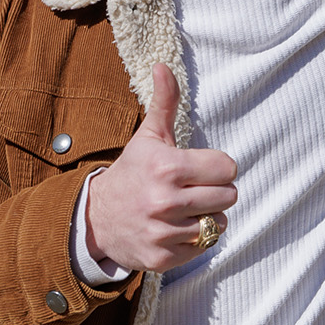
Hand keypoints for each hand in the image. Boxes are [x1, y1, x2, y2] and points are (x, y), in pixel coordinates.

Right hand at [83, 66, 238, 273]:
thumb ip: (164, 102)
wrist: (96, 218)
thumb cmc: (132, 172)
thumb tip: (164, 66)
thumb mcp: (148, 136)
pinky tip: (177, 227)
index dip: (218, 167)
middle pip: (228, 196)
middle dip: (216, 191)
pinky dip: (196, 238)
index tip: (201, 168)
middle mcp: (165, 201)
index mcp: (167, 167)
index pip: (228, 168)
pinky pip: (204, 246)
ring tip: (185, 209)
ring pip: (220, 223)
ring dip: (208, 216)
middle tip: (194, 189)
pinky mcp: (162, 258)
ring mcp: (163, 232)